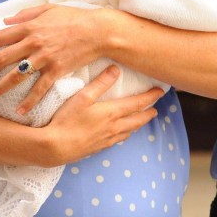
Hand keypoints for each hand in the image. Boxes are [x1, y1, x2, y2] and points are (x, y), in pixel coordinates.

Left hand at [0, 4, 110, 114]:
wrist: (98, 31)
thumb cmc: (75, 18)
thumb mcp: (49, 9)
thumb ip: (26, 14)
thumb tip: (6, 20)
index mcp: (31, 27)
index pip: (0, 37)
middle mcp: (34, 42)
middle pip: (2, 58)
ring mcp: (45, 58)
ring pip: (16, 76)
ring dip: (0, 87)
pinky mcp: (57, 70)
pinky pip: (39, 89)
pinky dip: (29, 101)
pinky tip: (20, 111)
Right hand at [40, 65, 163, 165]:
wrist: (55, 147)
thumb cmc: (67, 120)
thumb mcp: (83, 96)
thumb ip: (100, 83)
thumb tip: (116, 69)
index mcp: (112, 113)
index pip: (138, 103)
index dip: (150, 97)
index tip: (161, 91)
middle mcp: (114, 127)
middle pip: (138, 119)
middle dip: (148, 113)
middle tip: (156, 108)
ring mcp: (107, 139)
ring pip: (129, 131)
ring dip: (138, 124)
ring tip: (142, 119)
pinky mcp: (99, 148)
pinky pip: (119, 139)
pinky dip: (126, 133)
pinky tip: (123, 133)